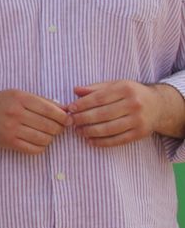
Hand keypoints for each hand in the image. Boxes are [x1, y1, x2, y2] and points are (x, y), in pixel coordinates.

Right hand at [0, 89, 68, 154]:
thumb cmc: (0, 103)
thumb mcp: (18, 94)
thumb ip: (41, 101)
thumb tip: (65, 109)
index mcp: (20, 98)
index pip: (50, 110)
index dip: (63, 116)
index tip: (67, 119)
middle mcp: (15, 113)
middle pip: (49, 125)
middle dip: (59, 128)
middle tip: (58, 127)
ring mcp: (12, 129)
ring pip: (44, 138)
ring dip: (51, 138)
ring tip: (48, 134)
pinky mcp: (9, 142)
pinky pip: (35, 149)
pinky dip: (42, 146)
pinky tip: (39, 140)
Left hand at [67, 80, 183, 146]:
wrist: (158, 105)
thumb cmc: (131, 94)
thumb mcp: (115, 85)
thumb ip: (95, 88)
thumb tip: (75, 90)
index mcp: (125, 89)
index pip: (99, 98)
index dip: (83, 104)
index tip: (70, 108)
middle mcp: (133, 104)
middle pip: (103, 114)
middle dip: (84, 119)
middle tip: (71, 121)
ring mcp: (138, 120)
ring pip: (109, 128)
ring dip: (91, 131)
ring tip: (79, 131)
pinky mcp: (140, 133)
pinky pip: (118, 140)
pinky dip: (103, 142)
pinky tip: (91, 141)